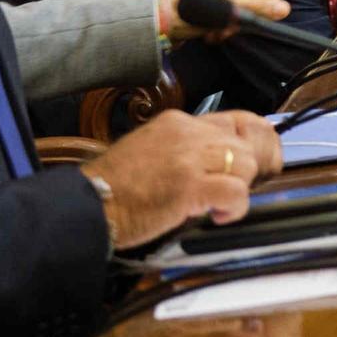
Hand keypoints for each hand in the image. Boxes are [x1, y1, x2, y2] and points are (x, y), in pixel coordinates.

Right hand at [82, 108, 280, 247]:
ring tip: (216, 206)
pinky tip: (216, 216)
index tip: (249, 163)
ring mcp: (190, 157)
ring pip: (246, 163)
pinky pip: (236, 192)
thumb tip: (217, 162)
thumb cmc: (114, 187)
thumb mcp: (150, 150)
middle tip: (225, 193)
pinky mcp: (191, 185)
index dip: (248, 142)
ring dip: (238, 189)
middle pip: (243, 143)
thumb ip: (183, 148)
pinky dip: (234, 208)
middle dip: (243, 171)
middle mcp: (187, 132)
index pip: (233, 119)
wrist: (87, 205)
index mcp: (176, 121)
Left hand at [159, 0, 288, 42]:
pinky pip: (226, 12)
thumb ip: (256, 9)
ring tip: (221, 33)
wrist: (156, 28)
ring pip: (237, 5)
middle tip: (241, 28)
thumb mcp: (225, 10)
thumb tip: (284, 10)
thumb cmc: (187, 13)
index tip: (274, 12)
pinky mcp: (206, 3)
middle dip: (245, 13)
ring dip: (233, 23)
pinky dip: (224, 25)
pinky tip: (213, 35)